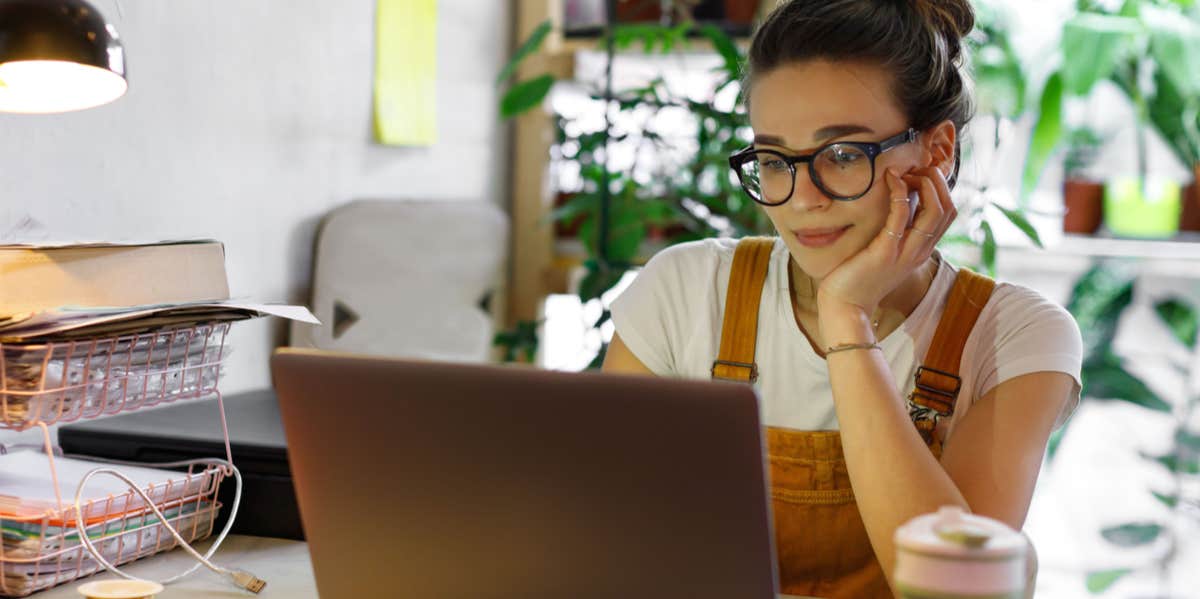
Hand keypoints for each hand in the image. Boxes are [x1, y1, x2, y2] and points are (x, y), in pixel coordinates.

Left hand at [815, 165, 956, 334]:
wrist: (845, 306)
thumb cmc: (859, 276)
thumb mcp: (886, 251)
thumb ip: (896, 231)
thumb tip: (898, 201)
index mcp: (922, 250)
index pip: (948, 213)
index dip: (940, 188)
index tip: (918, 174)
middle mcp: (919, 251)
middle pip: (948, 208)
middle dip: (936, 181)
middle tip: (914, 169)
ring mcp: (905, 252)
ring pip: (935, 211)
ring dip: (924, 183)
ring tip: (905, 171)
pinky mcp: (885, 251)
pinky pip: (902, 215)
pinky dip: (900, 193)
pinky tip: (890, 180)